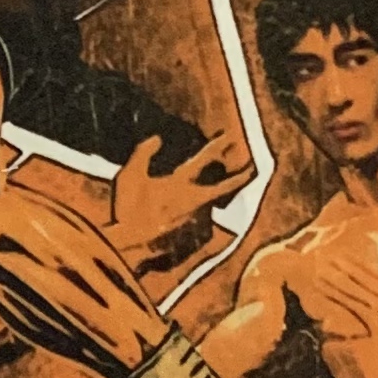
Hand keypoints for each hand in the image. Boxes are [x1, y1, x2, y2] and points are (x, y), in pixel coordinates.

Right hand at [106, 133, 251, 258]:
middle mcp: (191, 200)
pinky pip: (199, 213)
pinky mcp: (184, 230)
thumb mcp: (129, 173)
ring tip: (223, 182)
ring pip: (210, 201)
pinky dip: (202, 204)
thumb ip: (144, 152)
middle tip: (251, 170)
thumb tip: (158, 138)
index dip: (216, 146)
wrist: (126, 242)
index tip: (229, 135)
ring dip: (219, 190)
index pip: (203, 160)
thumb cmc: (127, 206)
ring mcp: (190, 217)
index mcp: (179, 183)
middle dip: (238, 178)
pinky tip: (195, 202)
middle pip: (222, 188)